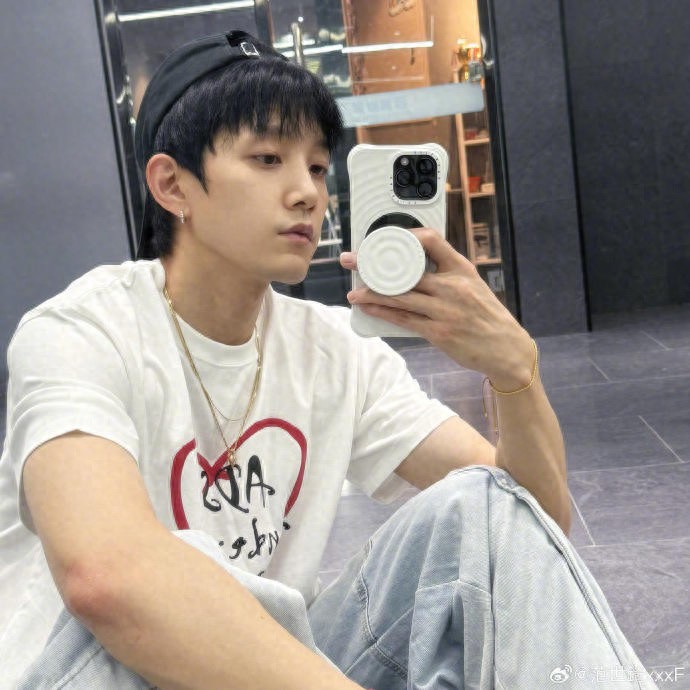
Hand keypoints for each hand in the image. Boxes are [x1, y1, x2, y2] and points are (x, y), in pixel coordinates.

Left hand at [341, 228, 533, 389]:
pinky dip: (383, 313)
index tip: (385, 239)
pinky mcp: (438, 332)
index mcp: (462, 269)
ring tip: (354, 293)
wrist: (506, 349)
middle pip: (405, 270)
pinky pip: (404, 320)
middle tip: (351, 260)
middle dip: (373, 265)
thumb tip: (411, 270)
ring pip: (400, 297)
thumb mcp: (473, 285)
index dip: (406, 236)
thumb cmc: (486, 316)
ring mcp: (445, 310)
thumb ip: (446, 275)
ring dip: (372, 294)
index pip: (432, 240)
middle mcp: (453, 286)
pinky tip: (368, 309)